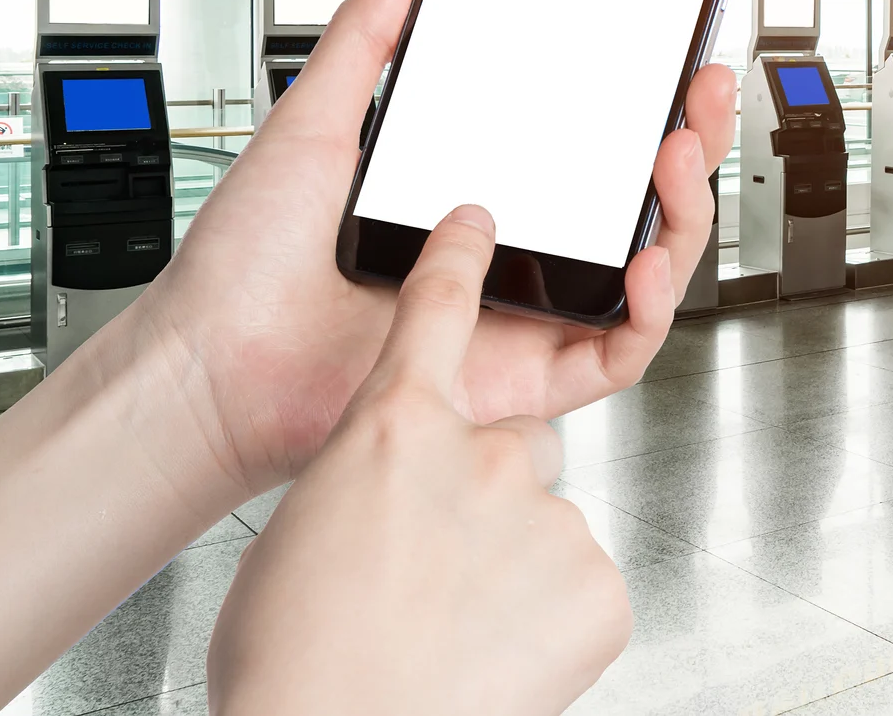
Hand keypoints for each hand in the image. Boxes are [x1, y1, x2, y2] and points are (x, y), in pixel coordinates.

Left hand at [132, 0, 735, 493]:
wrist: (210, 361)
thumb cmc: (246, 267)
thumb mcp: (315, 126)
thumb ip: (366, 42)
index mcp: (482, 198)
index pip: (590, 150)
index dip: (644, 107)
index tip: (671, 61)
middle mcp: (517, 258)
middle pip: (641, 206)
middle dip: (692, 146)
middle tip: (699, 95)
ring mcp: (527, 318)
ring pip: (649, 276)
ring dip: (684, 215)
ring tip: (675, 158)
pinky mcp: (523, 381)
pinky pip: (618, 354)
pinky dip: (651, 313)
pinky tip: (645, 263)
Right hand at [207, 206, 630, 715]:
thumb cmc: (295, 665)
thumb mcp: (298, 535)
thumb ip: (362, 479)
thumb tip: (386, 486)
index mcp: (392, 429)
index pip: (438, 309)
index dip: (459, 261)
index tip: (476, 226)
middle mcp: (483, 455)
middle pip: (514, 441)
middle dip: (488, 490)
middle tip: (440, 560)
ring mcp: (548, 515)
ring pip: (545, 520)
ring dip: (513, 561)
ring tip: (455, 623)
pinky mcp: (598, 583)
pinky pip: (581, 583)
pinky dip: (550, 615)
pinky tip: (498, 650)